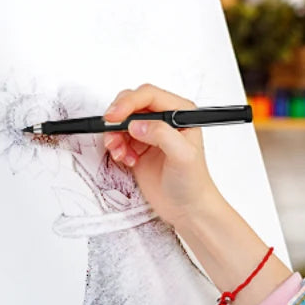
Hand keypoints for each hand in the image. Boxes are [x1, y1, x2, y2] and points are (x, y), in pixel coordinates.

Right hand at [103, 84, 223, 227]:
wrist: (188, 209)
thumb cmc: (193, 183)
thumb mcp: (183, 156)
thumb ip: (162, 135)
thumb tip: (137, 124)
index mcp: (181, 114)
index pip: (149, 96)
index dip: (129, 102)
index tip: (115, 116)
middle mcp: (165, 120)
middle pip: (132, 104)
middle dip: (118, 117)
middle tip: (111, 132)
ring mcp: (151, 134)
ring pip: (122, 121)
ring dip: (115, 135)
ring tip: (120, 152)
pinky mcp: (139, 147)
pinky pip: (118, 138)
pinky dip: (116, 147)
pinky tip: (126, 160)